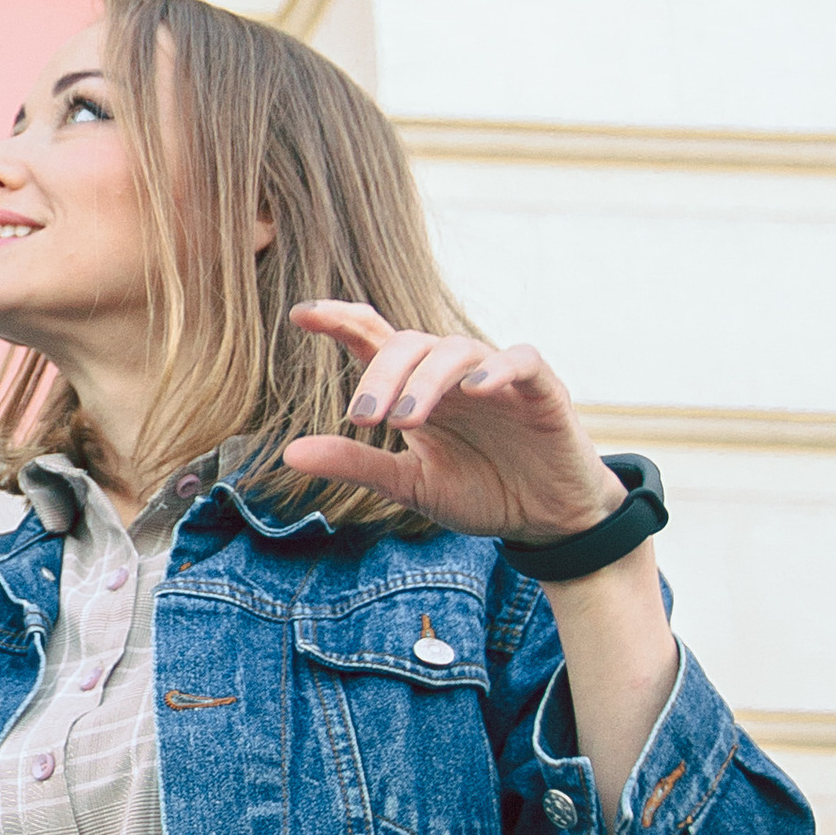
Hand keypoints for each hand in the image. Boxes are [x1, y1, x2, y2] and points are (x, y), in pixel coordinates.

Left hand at [280, 306, 625, 543]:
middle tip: (363, 417)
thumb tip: (289, 453)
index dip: (340, 320)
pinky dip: (498, 367)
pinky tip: (476, 387)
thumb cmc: (480, 491)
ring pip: (456, 349)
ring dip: (426, 380)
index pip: (375, 340)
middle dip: (380, 375)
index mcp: (416, 390)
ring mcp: (497, 377)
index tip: (301, 313)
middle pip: (409, 344)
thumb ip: (356, 463)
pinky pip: (521, 360)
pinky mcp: (541, 389)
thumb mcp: (409, 485)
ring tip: (404, 420)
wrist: (546, 520)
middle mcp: (452, 375)